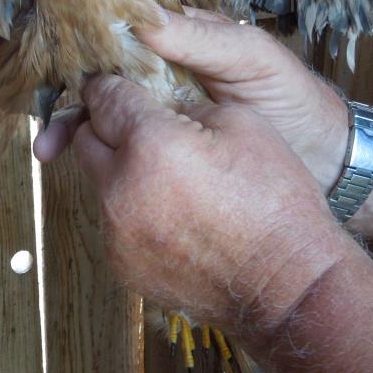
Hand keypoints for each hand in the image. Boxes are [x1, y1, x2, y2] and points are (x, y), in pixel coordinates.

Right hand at [34, 8, 348, 191]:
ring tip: (50, 152)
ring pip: (108, 116)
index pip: (124, 34)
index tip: (55, 62)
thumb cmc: (292, 98)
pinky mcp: (171, 150)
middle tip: (49, 129)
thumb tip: (142, 19)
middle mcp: (165, 73)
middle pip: (105, 79)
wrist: (326, 160)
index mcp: (181, 40)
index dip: (89, 45)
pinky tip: (79, 169)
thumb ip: (203, 38)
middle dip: (71, 97)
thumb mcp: (251, 58)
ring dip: (76, 129)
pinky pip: (128, 148)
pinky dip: (100, 157)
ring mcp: (165, 114)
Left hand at [70, 74, 350, 333]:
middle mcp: (120, 188)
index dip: (110, 86)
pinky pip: (113, 224)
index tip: (115, 86)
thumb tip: (159, 105)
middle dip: (109, 128)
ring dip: (122, 173)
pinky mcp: (120, 265)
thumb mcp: (242, 122)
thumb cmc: (275, 202)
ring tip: (171, 182)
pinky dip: (133, 213)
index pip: (104, 98)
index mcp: (150, 144)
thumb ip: (185, 105)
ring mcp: (116, 232)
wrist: (286, 285)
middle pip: (86, 140)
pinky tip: (174, 218)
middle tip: (144, 130)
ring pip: (99, 184)